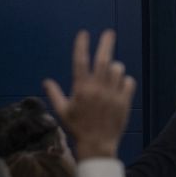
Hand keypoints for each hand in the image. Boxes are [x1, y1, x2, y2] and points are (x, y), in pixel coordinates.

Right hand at [43, 30, 135, 159]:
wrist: (97, 143)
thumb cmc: (77, 127)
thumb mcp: (62, 111)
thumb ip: (54, 94)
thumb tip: (46, 81)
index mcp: (81, 89)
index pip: (80, 61)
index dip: (81, 46)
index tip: (83, 33)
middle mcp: (97, 89)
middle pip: (103, 59)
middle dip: (106, 43)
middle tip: (109, 33)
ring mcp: (112, 94)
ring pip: (118, 69)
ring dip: (115, 68)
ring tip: (110, 75)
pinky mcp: (125, 101)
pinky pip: (129, 82)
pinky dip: (125, 81)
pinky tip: (120, 87)